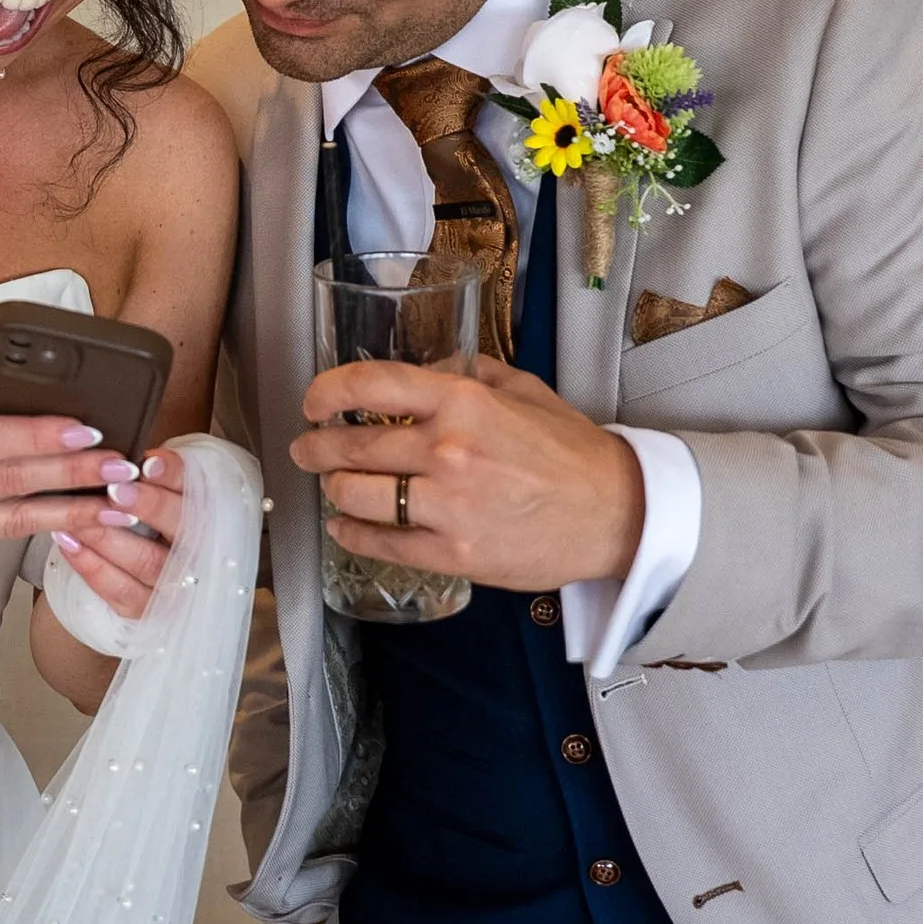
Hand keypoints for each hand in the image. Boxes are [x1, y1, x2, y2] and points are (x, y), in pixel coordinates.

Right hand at [0, 367, 130, 563]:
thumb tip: (42, 396)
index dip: (41, 437)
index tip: (90, 431)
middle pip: (12, 483)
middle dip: (76, 476)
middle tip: (123, 469)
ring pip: (13, 520)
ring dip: (71, 513)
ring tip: (118, 504)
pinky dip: (37, 526)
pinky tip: (75, 519)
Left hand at [46, 440, 187, 629]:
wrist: (153, 577)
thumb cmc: (155, 519)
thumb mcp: (162, 489)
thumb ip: (156, 473)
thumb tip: (127, 455)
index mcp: (209, 513)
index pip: (199, 490)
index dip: (176, 475)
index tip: (148, 461)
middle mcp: (200, 551)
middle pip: (183, 528)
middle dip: (149, 506)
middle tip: (116, 490)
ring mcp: (175, 585)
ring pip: (146, 560)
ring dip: (109, 535)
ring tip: (78, 514)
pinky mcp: (147, 608)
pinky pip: (119, 589)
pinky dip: (91, 565)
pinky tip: (68, 541)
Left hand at [289, 355, 643, 593]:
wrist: (615, 513)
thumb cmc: (571, 450)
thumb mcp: (522, 389)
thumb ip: (467, 372)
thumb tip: (422, 369)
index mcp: (463, 402)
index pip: (372, 384)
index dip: (328, 390)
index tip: (313, 401)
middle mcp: (448, 450)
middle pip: (353, 446)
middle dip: (317, 447)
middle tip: (306, 448)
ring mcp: (448, 506)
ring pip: (357, 496)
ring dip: (333, 490)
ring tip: (330, 486)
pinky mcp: (455, 553)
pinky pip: (383, 544)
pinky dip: (351, 535)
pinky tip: (343, 527)